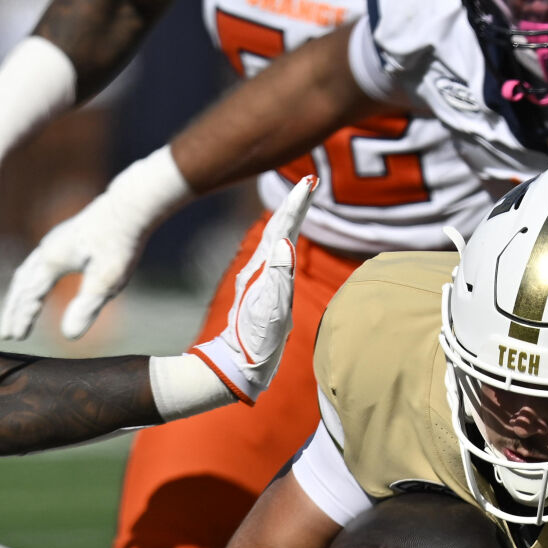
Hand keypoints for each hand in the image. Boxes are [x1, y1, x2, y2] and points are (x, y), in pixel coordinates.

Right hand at [0, 194, 139, 341]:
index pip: (30, 296)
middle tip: (5, 334)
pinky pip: (37, 264)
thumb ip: (86, 308)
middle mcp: (46, 250)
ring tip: (15, 313)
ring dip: (19, 296)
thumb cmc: (120, 244)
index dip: (22, 318)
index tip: (14, 338)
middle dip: (12, 310)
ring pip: (27, 272)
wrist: (130, 208)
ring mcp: (53, 241)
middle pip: (21, 285)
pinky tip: (38, 286)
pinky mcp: (63, 238)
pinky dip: (30, 281)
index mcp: (52, 261)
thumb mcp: (107, 281)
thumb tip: (68, 336)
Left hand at [191, 176, 315, 403]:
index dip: (297, 206)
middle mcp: (261, 270)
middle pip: (279, 228)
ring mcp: (261, 279)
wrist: (237, 366)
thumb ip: (279, 279)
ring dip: (290, 216)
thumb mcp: (271, 313)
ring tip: (302, 196)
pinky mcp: (262, 290)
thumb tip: (285, 243)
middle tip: (309, 181)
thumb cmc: (255, 344)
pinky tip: (287, 234)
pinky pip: (277, 255)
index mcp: (266, 271)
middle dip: (295, 204)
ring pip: (276, 239)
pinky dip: (285, 237)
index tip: (308, 182)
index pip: (283, 229)